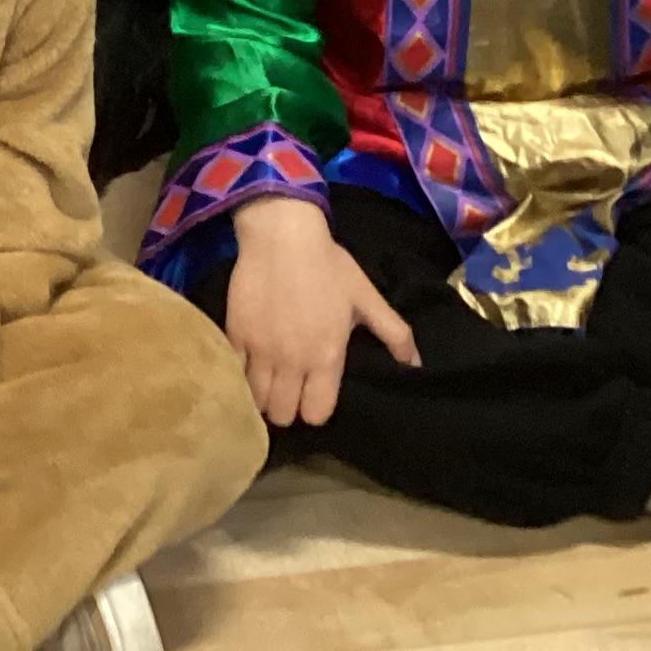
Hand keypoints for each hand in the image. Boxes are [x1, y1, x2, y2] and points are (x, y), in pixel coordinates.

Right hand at [222, 196, 416, 427]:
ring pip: (257, 401)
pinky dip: (241, 377)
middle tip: (291, 389)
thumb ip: (394, 334)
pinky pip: (234, 376)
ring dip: (264, 396)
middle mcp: (292, 362)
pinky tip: (251, 365)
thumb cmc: (329, 266)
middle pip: (283, 415)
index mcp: (326, 357)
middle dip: (289, 408)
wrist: (281, 235)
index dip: (317, 409)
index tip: (316, 395)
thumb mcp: (367, 298)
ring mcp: (260, 352)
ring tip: (270, 381)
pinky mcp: (235, 337)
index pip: (317, 414)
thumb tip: (416, 365)